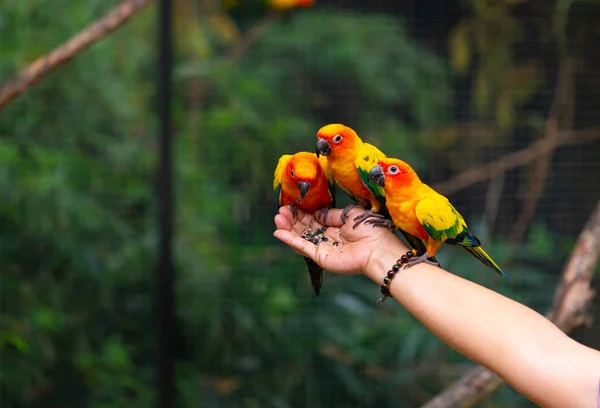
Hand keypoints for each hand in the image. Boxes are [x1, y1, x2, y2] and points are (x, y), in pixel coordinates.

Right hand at [273, 205, 406, 275]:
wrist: (378, 249)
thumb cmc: (370, 229)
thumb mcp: (349, 214)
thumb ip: (330, 214)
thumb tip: (316, 213)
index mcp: (335, 227)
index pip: (313, 219)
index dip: (301, 212)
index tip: (290, 205)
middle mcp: (327, 238)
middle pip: (304, 228)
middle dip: (291, 219)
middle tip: (280, 210)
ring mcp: (323, 248)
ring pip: (300, 237)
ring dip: (288, 227)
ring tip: (278, 217)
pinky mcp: (320, 257)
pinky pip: (302, 247)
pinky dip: (290, 240)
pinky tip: (279, 232)